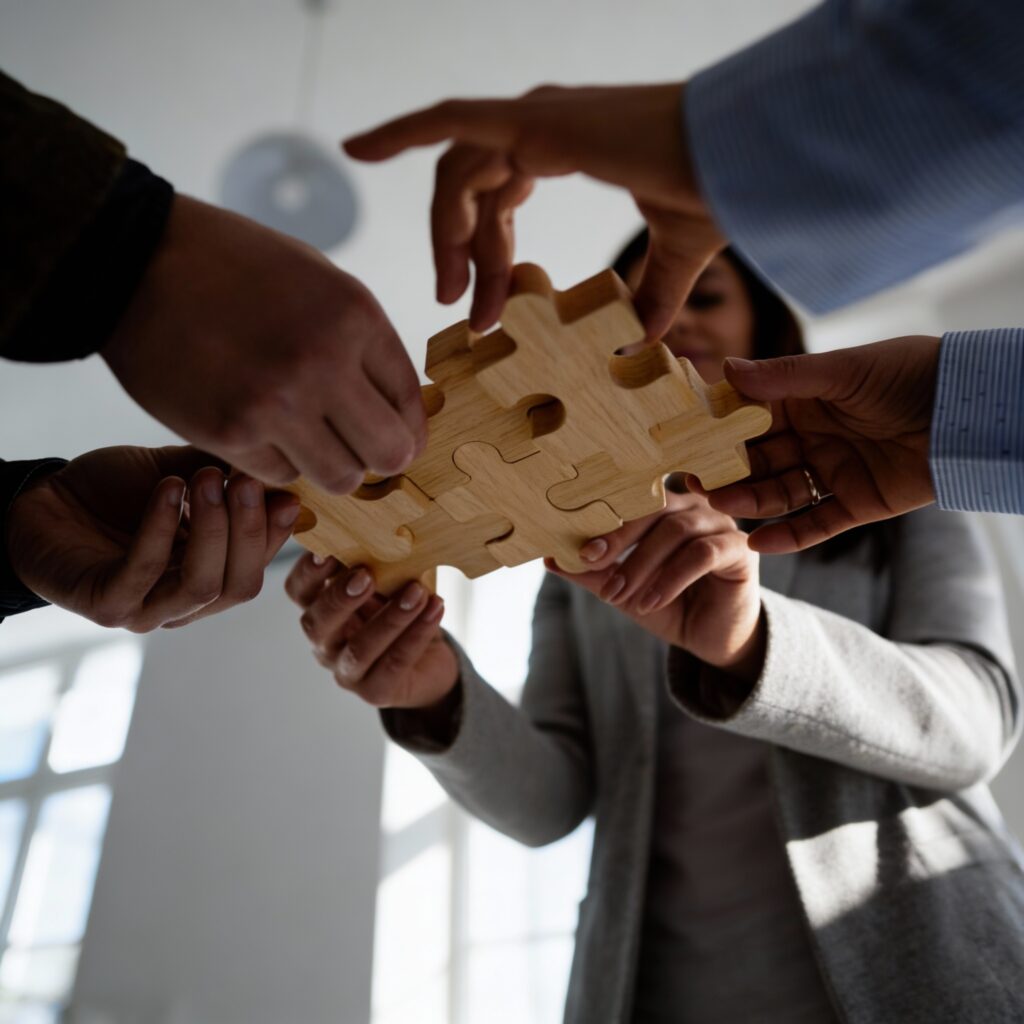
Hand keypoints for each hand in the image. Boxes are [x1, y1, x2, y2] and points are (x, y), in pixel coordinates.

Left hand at [6, 445, 298, 630]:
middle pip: (239, 586)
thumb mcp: (178, 473)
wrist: (38, 502)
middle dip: (250, 532)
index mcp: (208, 576)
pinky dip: (160, 528)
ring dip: (213, 530)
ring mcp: (146, 610)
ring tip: (207, 480)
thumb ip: (222, 473)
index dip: (276, 534)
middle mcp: (182, 603)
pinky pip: (144, 572)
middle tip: (246, 481)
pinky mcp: (106, 605)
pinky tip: (168, 489)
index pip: (258, 565)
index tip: (287, 491)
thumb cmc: (111, 493)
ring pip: (202, 586)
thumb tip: (276, 464)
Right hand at [101, 196, 426, 493]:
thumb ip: (365, 343)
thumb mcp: (322, 281)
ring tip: (308, 437)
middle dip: (380, 458)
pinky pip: (281, 476)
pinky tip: (258, 426)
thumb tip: (401, 409)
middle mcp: (323, 364)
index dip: (407, 429)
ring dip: (329, 465)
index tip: (395, 435)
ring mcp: (275, 404)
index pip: (411, 405)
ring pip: (340, 479)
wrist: (136, 260)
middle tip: (360, 449)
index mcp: (355, 317)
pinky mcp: (228, 433)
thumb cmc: (236, 266)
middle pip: (388, 455)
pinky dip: (276, 460)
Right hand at [285, 555, 455, 707]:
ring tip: (417, 592)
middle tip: (367, 575)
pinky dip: (417, 634)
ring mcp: (347, 672)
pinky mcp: (376, 691)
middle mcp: (325, 643)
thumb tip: (390, 526)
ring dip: (391, 617)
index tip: (328, 551)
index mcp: (319, 609)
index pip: (298, 591)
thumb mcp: (387, 582)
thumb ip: (378, 561)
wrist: (429, 662)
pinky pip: (395, 663)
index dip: (308, 573)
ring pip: (360, 648)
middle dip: (340, 598)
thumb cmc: (399, 611)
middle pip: (317, 623)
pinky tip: (435, 609)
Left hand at [344, 83, 724, 337]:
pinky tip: (356, 149)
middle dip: (465, 258)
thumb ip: (650, 295)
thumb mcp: (673, 257)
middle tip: (465, 313)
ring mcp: (534, 119)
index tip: (489, 316)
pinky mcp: (532, 122)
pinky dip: (398, 131)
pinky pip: (448, 124)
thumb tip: (641, 347)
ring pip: (458, 177)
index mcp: (567, 147)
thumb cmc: (717, 193)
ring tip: (450, 294)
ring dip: (448, 238)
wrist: (742, 161)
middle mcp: (541, 127)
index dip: (491, 260)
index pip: (500, 202)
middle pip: (472, 195)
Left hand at [548, 490, 763, 680]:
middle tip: (594, 567)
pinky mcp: (740, 549)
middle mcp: (694, 505)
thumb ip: (592, 572)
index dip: (604, 520)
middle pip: (654, 506)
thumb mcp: (623, 588)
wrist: (709, 637)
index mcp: (664, 506)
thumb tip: (550, 558)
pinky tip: (649, 602)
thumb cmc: (667, 603)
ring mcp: (720, 523)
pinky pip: (702, 555)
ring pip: (676, 531)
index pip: (631, 499)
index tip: (581, 551)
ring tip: (618, 596)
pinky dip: (670, 579)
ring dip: (641, 565)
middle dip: (619, 538)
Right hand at [693, 335, 939, 552]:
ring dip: (751, 500)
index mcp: (808, 400)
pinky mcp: (860, 504)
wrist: (971, 411)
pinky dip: (790, 536)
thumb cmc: (908, 375)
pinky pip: (818, 524)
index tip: (686, 438)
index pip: (752, 418)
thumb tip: (727, 370)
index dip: (720, 430)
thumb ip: (784, 376)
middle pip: (760, 459)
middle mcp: (816, 436)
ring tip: (721, 504)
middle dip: (728, 470)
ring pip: (783, 492)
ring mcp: (836, 472)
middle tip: (694, 481)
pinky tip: (758, 541)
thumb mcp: (842, 371)